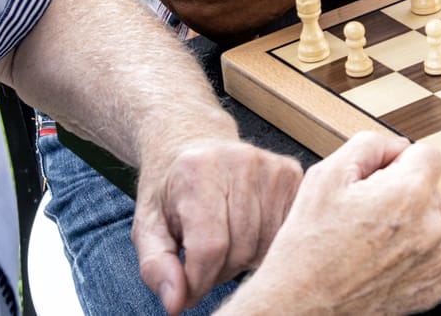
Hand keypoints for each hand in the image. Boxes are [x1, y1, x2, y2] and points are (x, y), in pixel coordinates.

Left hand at [131, 138, 302, 314]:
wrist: (193, 141)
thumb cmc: (170, 189)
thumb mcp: (148, 226)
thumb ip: (155, 266)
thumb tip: (175, 303)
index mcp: (198, 171)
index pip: (209, 248)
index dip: (198, 281)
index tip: (187, 290)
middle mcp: (240, 162)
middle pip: (240, 249)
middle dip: (220, 271)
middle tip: (204, 262)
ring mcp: (272, 166)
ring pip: (265, 245)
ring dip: (243, 260)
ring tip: (225, 246)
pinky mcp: (292, 174)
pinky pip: (286, 231)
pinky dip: (267, 245)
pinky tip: (249, 236)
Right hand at [238, 133, 440, 315]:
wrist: (299, 305)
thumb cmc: (307, 245)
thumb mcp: (326, 176)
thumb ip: (369, 146)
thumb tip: (397, 146)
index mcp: (409, 194)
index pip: (428, 154)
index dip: (400, 161)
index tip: (379, 178)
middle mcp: (430, 227)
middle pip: (428, 190)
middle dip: (401, 194)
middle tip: (362, 214)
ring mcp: (433, 261)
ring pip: (428, 224)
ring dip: (406, 227)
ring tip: (365, 243)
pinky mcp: (431, 288)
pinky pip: (429, 258)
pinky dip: (409, 259)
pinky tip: (377, 263)